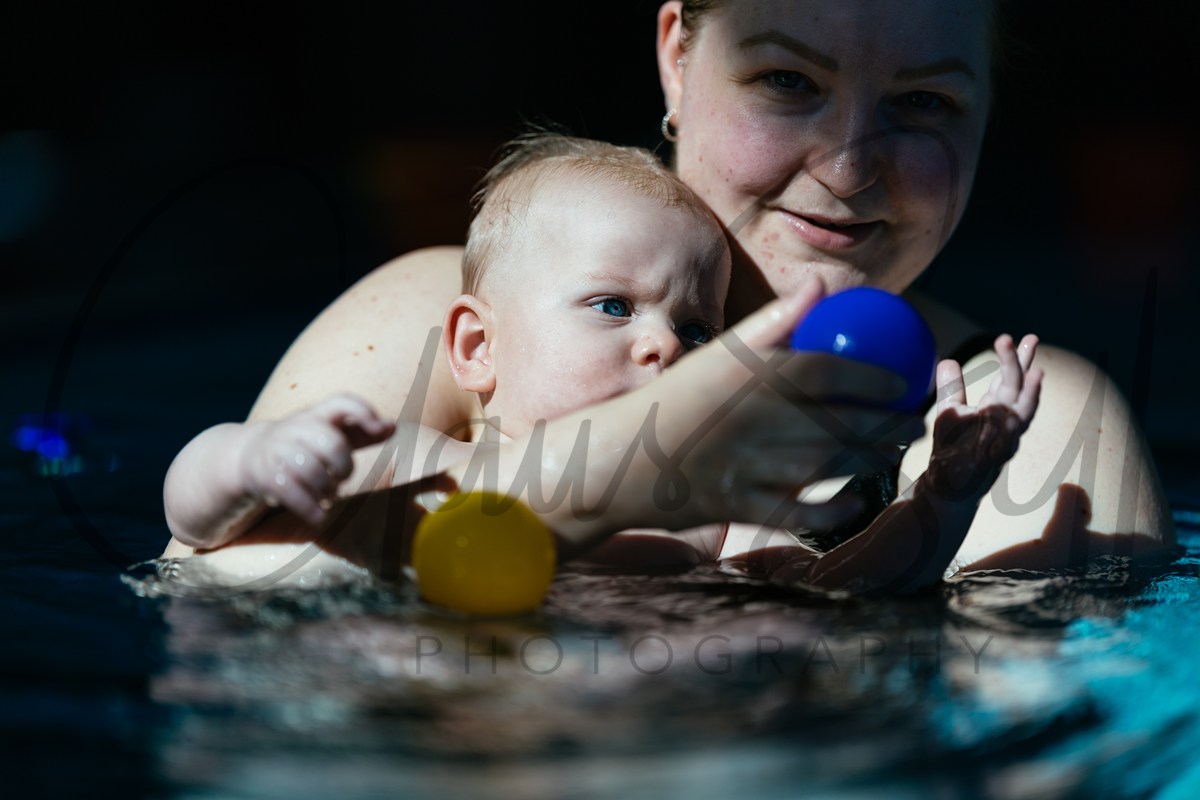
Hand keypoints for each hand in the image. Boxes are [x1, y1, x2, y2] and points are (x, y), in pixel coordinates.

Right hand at [237, 394, 394, 524]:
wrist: (251, 454)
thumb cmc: (306, 444)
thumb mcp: (332, 432)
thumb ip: (362, 432)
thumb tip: (392, 426)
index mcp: (318, 414)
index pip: (342, 402)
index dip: (363, 412)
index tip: (379, 428)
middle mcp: (298, 427)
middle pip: (332, 443)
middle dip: (345, 466)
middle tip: (342, 476)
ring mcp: (279, 449)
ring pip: (311, 470)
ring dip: (327, 489)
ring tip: (328, 495)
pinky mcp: (266, 474)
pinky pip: (291, 492)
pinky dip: (309, 508)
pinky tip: (320, 518)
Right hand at [538, 279, 925, 539]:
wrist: (621, 459)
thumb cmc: (675, 402)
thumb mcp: (717, 356)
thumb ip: (772, 323)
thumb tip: (819, 286)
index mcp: (754, 376)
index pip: (834, 370)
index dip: (880, 377)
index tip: (906, 380)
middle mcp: (759, 417)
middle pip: (847, 420)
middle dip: (893, 422)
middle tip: (915, 420)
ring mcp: (751, 464)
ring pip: (834, 464)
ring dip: (873, 458)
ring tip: (894, 451)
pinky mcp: (743, 504)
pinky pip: (803, 510)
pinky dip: (835, 507)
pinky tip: (855, 499)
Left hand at [925, 334, 1042, 500]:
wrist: (948, 485)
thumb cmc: (950, 449)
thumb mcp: (949, 412)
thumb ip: (952, 387)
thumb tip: (948, 360)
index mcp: (995, 408)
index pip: (1010, 379)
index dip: (1015, 359)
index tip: (1016, 338)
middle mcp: (1006, 419)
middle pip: (1019, 386)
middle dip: (1022, 362)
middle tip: (1028, 338)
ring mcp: (1007, 434)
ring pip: (1021, 403)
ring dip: (1024, 382)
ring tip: (1030, 359)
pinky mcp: (1001, 448)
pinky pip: (1013, 428)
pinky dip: (1021, 411)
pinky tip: (1024, 397)